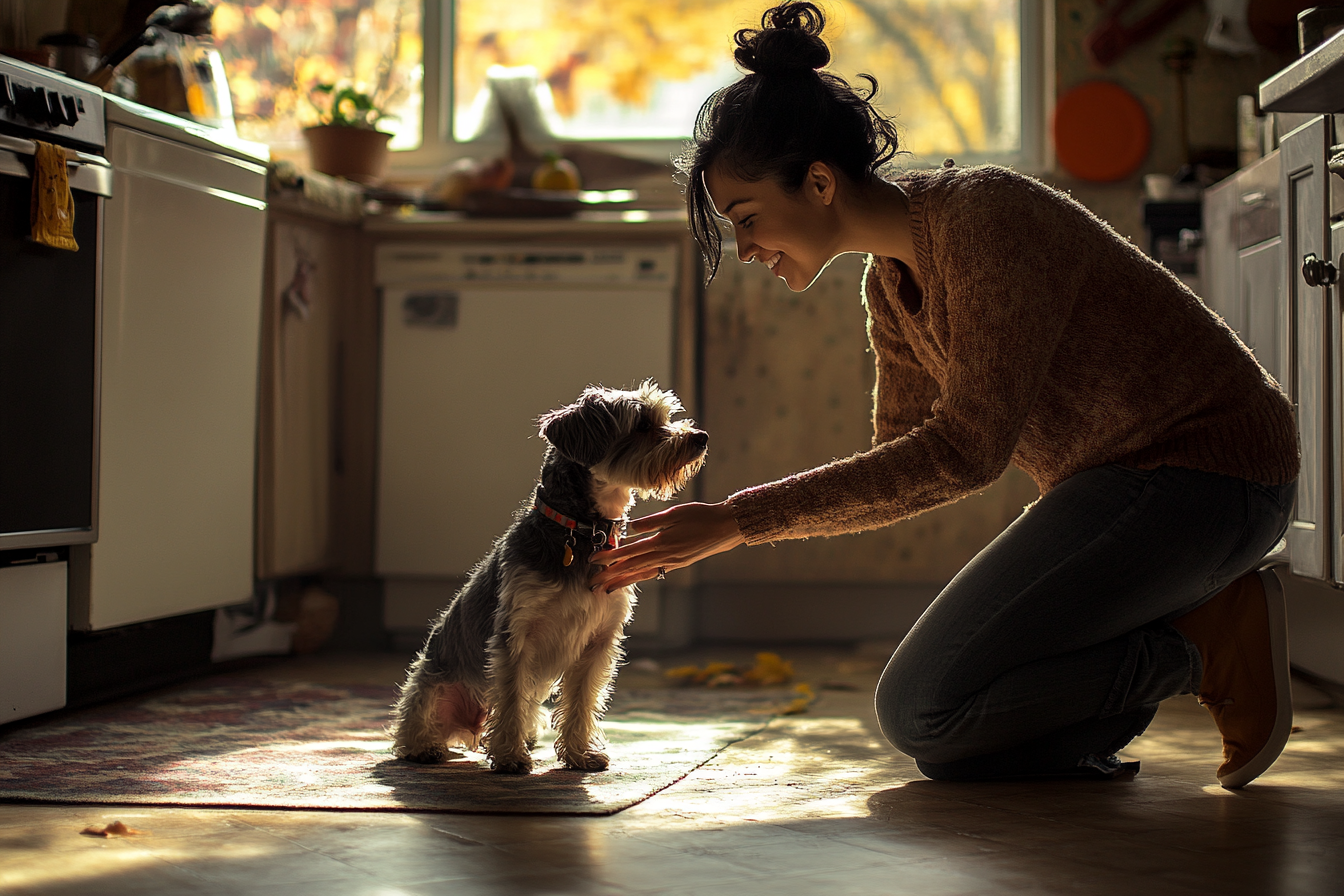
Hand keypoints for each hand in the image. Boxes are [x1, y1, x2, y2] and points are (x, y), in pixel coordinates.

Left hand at [589, 502, 745, 592]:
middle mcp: (665, 556)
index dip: (610, 557)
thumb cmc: (701, 516)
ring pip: (641, 573)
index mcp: (661, 542)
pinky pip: (654, 572)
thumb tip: (631, 528)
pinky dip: (640, 576)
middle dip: (610, 575)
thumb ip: (651, 521)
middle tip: (592, 583)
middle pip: (631, 567)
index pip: (629, 551)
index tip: (593, 560)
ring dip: (622, 581)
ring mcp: (672, 563)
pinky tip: (632, 579)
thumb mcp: (675, 513)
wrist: (725, 528)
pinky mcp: (678, 564)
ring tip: (606, 588)